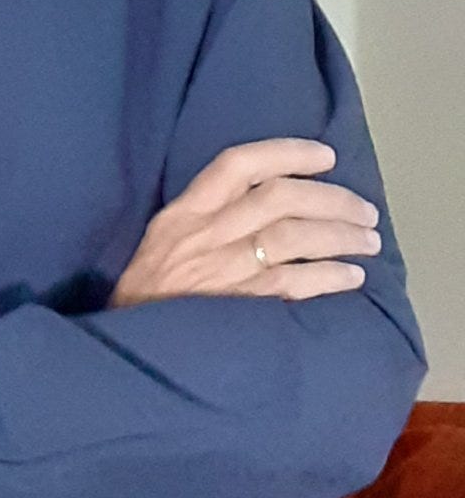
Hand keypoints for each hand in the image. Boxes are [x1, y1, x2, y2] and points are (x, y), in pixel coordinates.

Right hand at [110, 139, 380, 307]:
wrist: (128, 345)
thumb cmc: (149, 287)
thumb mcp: (166, 236)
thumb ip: (207, 214)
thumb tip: (266, 193)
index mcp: (186, 211)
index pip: (238, 164)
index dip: (285, 152)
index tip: (325, 155)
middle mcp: (207, 233)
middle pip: (279, 199)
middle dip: (330, 199)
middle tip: (365, 209)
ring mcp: (226, 271)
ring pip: (293, 238)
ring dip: (339, 236)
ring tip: (368, 240)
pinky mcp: (242, 309)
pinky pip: (294, 285)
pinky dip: (328, 277)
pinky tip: (352, 276)